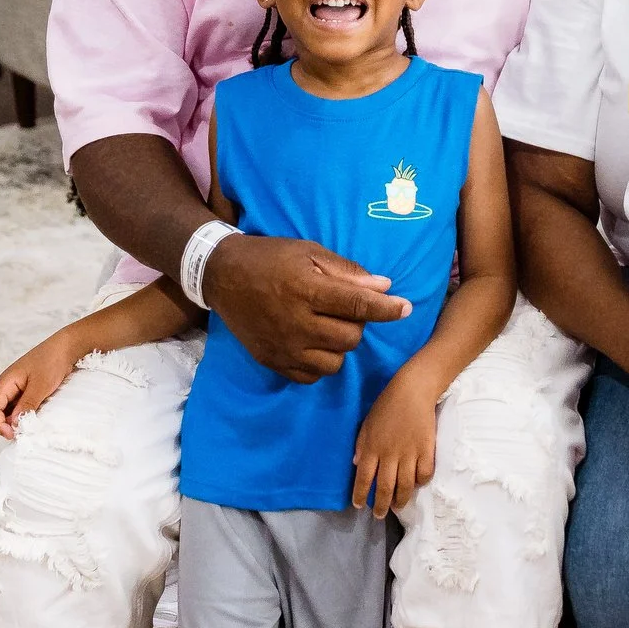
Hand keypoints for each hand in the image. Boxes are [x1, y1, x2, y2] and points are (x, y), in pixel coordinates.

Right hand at [0, 332, 86, 437]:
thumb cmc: (52, 361)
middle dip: (0, 424)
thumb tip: (13, 424)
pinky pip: (14, 406)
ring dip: (10, 421)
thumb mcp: (41, 385)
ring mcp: (14, 388)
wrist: (66, 347)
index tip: (13, 434)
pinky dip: (19, 415)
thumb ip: (27, 404)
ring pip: (2, 410)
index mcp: (5, 382)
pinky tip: (31, 418)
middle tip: (18, 432)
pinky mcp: (23, 390)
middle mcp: (6, 385)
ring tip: (26, 427)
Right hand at [205, 235, 411, 382]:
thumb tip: (384, 287)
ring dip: (339, 345)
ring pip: (335, 362)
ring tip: (327, 326)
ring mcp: (283, 347)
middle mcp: (296, 324)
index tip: (406, 308)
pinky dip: (320, 362)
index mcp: (307, 291)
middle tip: (343, 308)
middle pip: (350, 338)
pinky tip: (313, 343)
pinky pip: (312, 376)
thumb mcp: (309, 252)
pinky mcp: (272, 362)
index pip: (358, 306)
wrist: (222, 275)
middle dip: (357, 323)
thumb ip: (347, 272)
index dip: (387, 310)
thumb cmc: (271, 257)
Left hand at [352, 376, 437, 517]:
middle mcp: (390, 454)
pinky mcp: (427, 450)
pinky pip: (425, 473)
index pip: (363, 478)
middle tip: (380, 515)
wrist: (413, 390)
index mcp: (372, 448)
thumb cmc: (387, 404)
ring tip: (397, 506)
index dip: (360, 494)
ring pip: (406, 485)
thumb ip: (361, 445)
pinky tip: (417, 484)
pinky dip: (421, 482)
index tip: (359, 505)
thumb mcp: (367, 424)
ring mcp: (410, 453)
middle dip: (381, 505)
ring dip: (401, 499)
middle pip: (385, 487)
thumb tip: (356, 464)